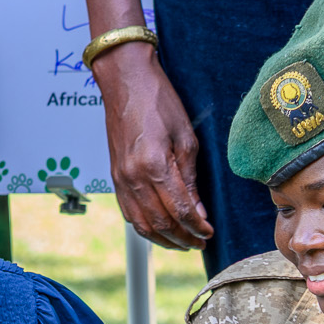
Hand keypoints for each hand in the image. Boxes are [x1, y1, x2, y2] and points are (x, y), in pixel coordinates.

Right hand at [92, 41, 212, 249]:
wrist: (125, 80)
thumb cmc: (158, 101)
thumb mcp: (186, 137)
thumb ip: (190, 178)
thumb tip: (198, 210)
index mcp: (154, 166)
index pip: (180, 210)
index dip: (197, 227)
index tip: (209, 233)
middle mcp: (134, 177)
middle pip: (161, 223)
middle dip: (183, 239)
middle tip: (199, 243)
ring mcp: (120, 179)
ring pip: (141, 224)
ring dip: (163, 239)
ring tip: (182, 243)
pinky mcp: (114, 177)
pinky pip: (128, 213)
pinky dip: (145, 227)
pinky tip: (160, 229)